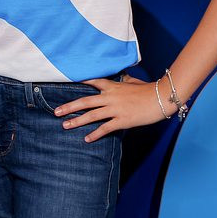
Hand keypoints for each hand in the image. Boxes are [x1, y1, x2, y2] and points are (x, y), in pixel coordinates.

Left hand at [54, 75, 168, 142]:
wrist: (160, 98)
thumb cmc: (148, 89)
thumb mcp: (133, 82)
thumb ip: (124, 81)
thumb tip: (122, 78)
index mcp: (112, 86)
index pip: (92, 82)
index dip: (78, 83)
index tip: (65, 84)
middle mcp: (110, 97)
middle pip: (85, 101)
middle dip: (69, 106)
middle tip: (56, 111)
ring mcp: (115, 109)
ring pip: (91, 115)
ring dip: (77, 121)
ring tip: (65, 125)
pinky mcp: (122, 120)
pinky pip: (105, 128)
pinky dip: (95, 134)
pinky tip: (87, 139)